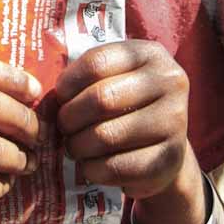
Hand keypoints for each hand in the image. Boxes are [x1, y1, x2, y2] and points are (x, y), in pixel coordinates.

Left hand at [55, 40, 192, 200]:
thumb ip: (87, 79)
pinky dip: (92, 169)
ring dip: (78, 146)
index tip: (59, 97)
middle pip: (101, 99)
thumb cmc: (128, 106)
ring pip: (106, 136)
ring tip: (74, 146)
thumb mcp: (114, 79)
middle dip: (70, 117)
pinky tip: (90, 165)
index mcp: (151, 54)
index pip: (97, 62)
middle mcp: (171, 82)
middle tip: (63, 127)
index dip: (68, 82)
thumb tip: (49, 98)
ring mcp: (175, 121)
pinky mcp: (170, 159)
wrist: (165, 148)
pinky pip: (115, 167)